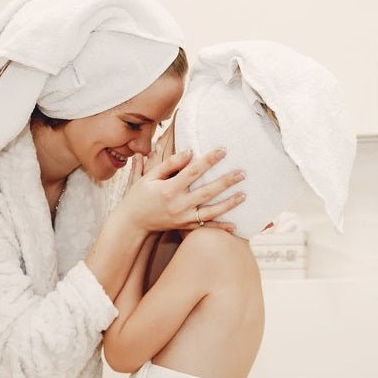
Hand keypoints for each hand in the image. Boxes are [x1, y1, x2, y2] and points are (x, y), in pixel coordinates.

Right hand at [121, 134, 245, 232]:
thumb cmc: (139, 196)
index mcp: (168, 189)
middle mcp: (177, 204)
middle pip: (206, 191)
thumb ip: (169, 164)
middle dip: (225, 182)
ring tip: (244, 195)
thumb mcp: (148, 177)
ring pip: (210, 212)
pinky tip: (235, 225)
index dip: (209, 160)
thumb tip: (189, 152)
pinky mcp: (184, 226)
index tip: (223, 150)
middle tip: (242, 173)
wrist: (132, 223)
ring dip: (228, 204)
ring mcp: (182, 218)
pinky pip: (205, 227)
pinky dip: (220, 227)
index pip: (193, 172)